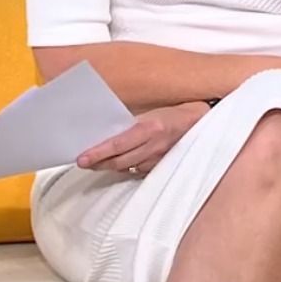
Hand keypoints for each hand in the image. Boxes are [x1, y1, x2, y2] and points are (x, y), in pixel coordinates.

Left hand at [76, 101, 208, 175]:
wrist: (199, 121)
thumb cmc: (173, 111)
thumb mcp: (151, 112)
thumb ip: (131, 122)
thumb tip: (107, 131)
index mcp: (149, 128)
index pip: (117, 145)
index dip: (97, 153)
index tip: (81, 158)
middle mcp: (153, 146)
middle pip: (119, 161)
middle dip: (98, 163)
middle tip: (82, 162)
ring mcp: (158, 158)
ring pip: (127, 167)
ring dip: (110, 166)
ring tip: (96, 163)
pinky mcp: (161, 165)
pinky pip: (138, 170)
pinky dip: (126, 168)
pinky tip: (117, 164)